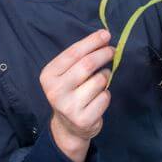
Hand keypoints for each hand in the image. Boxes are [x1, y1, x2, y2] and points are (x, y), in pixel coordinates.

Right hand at [39, 29, 113, 161]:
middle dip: (103, 54)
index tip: (106, 34)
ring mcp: (68, 107)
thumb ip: (80, 57)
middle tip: (112, 50)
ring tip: (101, 80)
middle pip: (87, 64)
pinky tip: (98, 98)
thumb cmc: (70, 91)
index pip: (73, 53)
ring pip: (99, 81)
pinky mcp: (83, 119)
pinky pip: (105, 97)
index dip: (92, 41)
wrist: (68, 126)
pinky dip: (106, 94)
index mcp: (48, 75)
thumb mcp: (66, 74)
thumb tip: (103, 37)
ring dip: (105, 76)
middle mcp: (55, 91)